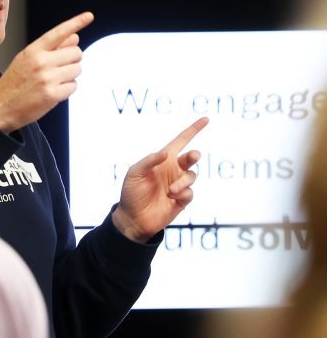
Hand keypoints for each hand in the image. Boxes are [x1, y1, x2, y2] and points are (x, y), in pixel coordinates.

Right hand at [0, 12, 94, 133]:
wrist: (0, 107)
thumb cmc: (13, 83)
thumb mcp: (26, 59)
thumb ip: (50, 48)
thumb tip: (75, 37)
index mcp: (33, 51)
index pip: (59, 32)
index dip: (76, 23)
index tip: (89, 16)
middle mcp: (41, 62)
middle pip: (76, 52)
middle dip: (72, 60)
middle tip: (59, 68)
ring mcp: (47, 79)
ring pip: (77, 69)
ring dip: (70, 75)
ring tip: (53, 81)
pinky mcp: (52, 95)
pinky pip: (74, 86)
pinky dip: (67, 89)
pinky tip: (53, 92)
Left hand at [112, 117, 208, 242]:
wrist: (133, 218)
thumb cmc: (131, 193)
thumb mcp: (134, 173)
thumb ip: (149, 161)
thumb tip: (165, 153)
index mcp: (162, 160)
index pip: (181, 141)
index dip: (193, 130)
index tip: (206, 119)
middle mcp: (173, 170)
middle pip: (191, 157)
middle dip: (193, 155)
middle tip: (191, 157)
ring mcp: (178, 184)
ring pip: (192, 176)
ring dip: (182, 181)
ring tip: (170, 190)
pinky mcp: (182, 199)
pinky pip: (190, 192)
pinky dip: (183, 193)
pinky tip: (172, 197)